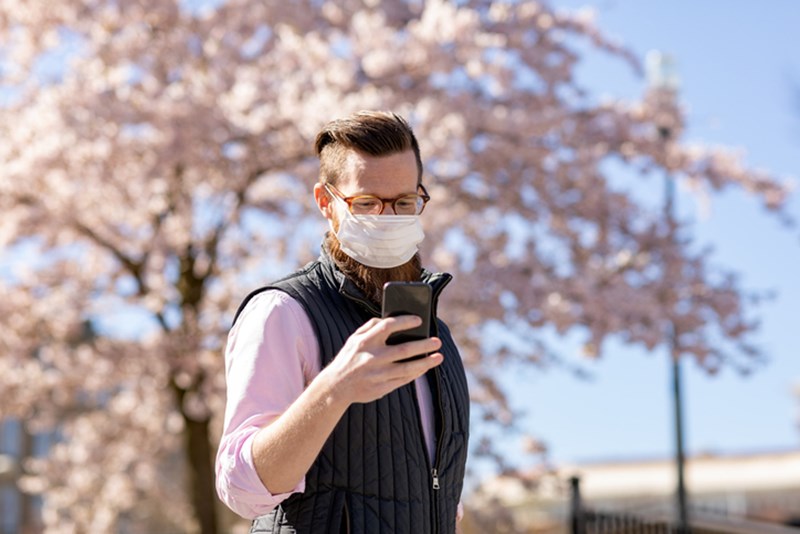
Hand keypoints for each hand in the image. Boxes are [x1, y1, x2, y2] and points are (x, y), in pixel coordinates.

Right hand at [320, 315, 443, 405]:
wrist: (336, 387)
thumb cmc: (349, 358)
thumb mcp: (353, 339)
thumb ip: (370, 326)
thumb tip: (390, 317)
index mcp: (364, 342)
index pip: (388, 326)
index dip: (405, 321)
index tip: (419, 320)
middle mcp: (372, 358)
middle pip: (404, 349)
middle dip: (423, 345)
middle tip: (437, 341)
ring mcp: (378, 375)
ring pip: (408, 368)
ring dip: (426, 362)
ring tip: (438, 356)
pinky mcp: (381, 388)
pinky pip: (404, 380)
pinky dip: (416, 373)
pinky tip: (425, 367)